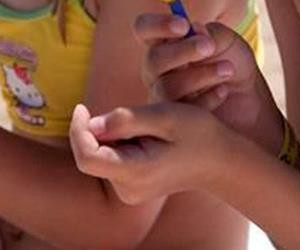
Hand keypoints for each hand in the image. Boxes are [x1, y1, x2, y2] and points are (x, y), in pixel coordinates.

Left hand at [69, 102, 231, 204]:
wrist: (221, 161)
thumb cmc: (198, 134)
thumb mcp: (165, 116)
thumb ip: (127, 119)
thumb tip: (92, 124)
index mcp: (136, 172)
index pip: (87, 157)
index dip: (77, 130)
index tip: (82, 106)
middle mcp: (129, 190)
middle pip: (91, 156)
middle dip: (97, 130)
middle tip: (129, 112)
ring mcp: (130, 192)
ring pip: (101, 157)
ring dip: (111, 136)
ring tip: (145, 125)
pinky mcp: (133, 188)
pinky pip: (113, 161)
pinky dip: (119, 143)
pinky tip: (145, 135)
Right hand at [136, 15, 275, 142]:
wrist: (251, 102)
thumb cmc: (233, 66)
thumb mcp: (228, 43)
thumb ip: (211, 34)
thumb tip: (195, 29)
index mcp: (163, 44)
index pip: (144, 29)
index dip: (157, 25)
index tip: (183, 25)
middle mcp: (156, 71)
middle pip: (153, 59)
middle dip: (183, 51)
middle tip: (209, 46)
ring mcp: (161, 98)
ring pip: (166, 87)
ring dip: (200, 75)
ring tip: (227, 69)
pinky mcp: (174, 122)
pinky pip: (181, 111)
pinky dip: (207, 98)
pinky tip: (223, 91)